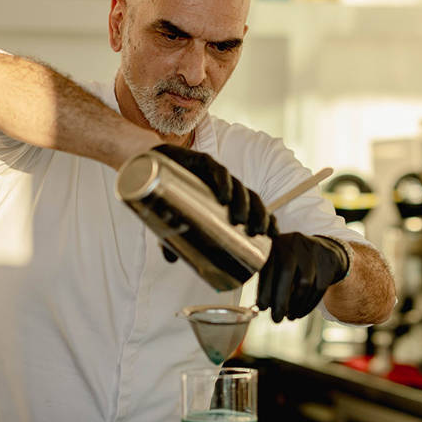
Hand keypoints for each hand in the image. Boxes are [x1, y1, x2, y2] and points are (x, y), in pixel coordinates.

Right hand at [153, 144, 276, 261]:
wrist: (148, 163)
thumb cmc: (169, 192)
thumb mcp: (173, 219)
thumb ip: (174, 237)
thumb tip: (171, 260)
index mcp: (227, 197)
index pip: (253, 207)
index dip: (266, 218)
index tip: (273, 235)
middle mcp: (224, 184)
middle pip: (250, 198)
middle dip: (258, 215)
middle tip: (257, 232)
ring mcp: (214, 173)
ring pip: (238, 186)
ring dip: (243, 202)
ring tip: (240, 220)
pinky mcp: (201, 161)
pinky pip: (218, 172)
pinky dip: (223, 183)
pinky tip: (225, 197)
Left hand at [257, 233, 349, 321]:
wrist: (324, 252)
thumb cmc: (293, 263)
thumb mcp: (279, 262)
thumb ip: (270, 279)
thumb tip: (261, 306)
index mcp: (277, 243)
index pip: (269, 266)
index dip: (265, 289)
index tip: (262, 307)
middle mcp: (294, 243)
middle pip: (287, 273)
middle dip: (280, 299)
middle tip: (276, 319)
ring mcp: (313, 251)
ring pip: (305, 283)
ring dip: (296, 304)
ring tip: (289, 317)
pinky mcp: (328, 263)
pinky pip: (318, 288)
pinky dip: (308, 304)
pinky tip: (300, 313)